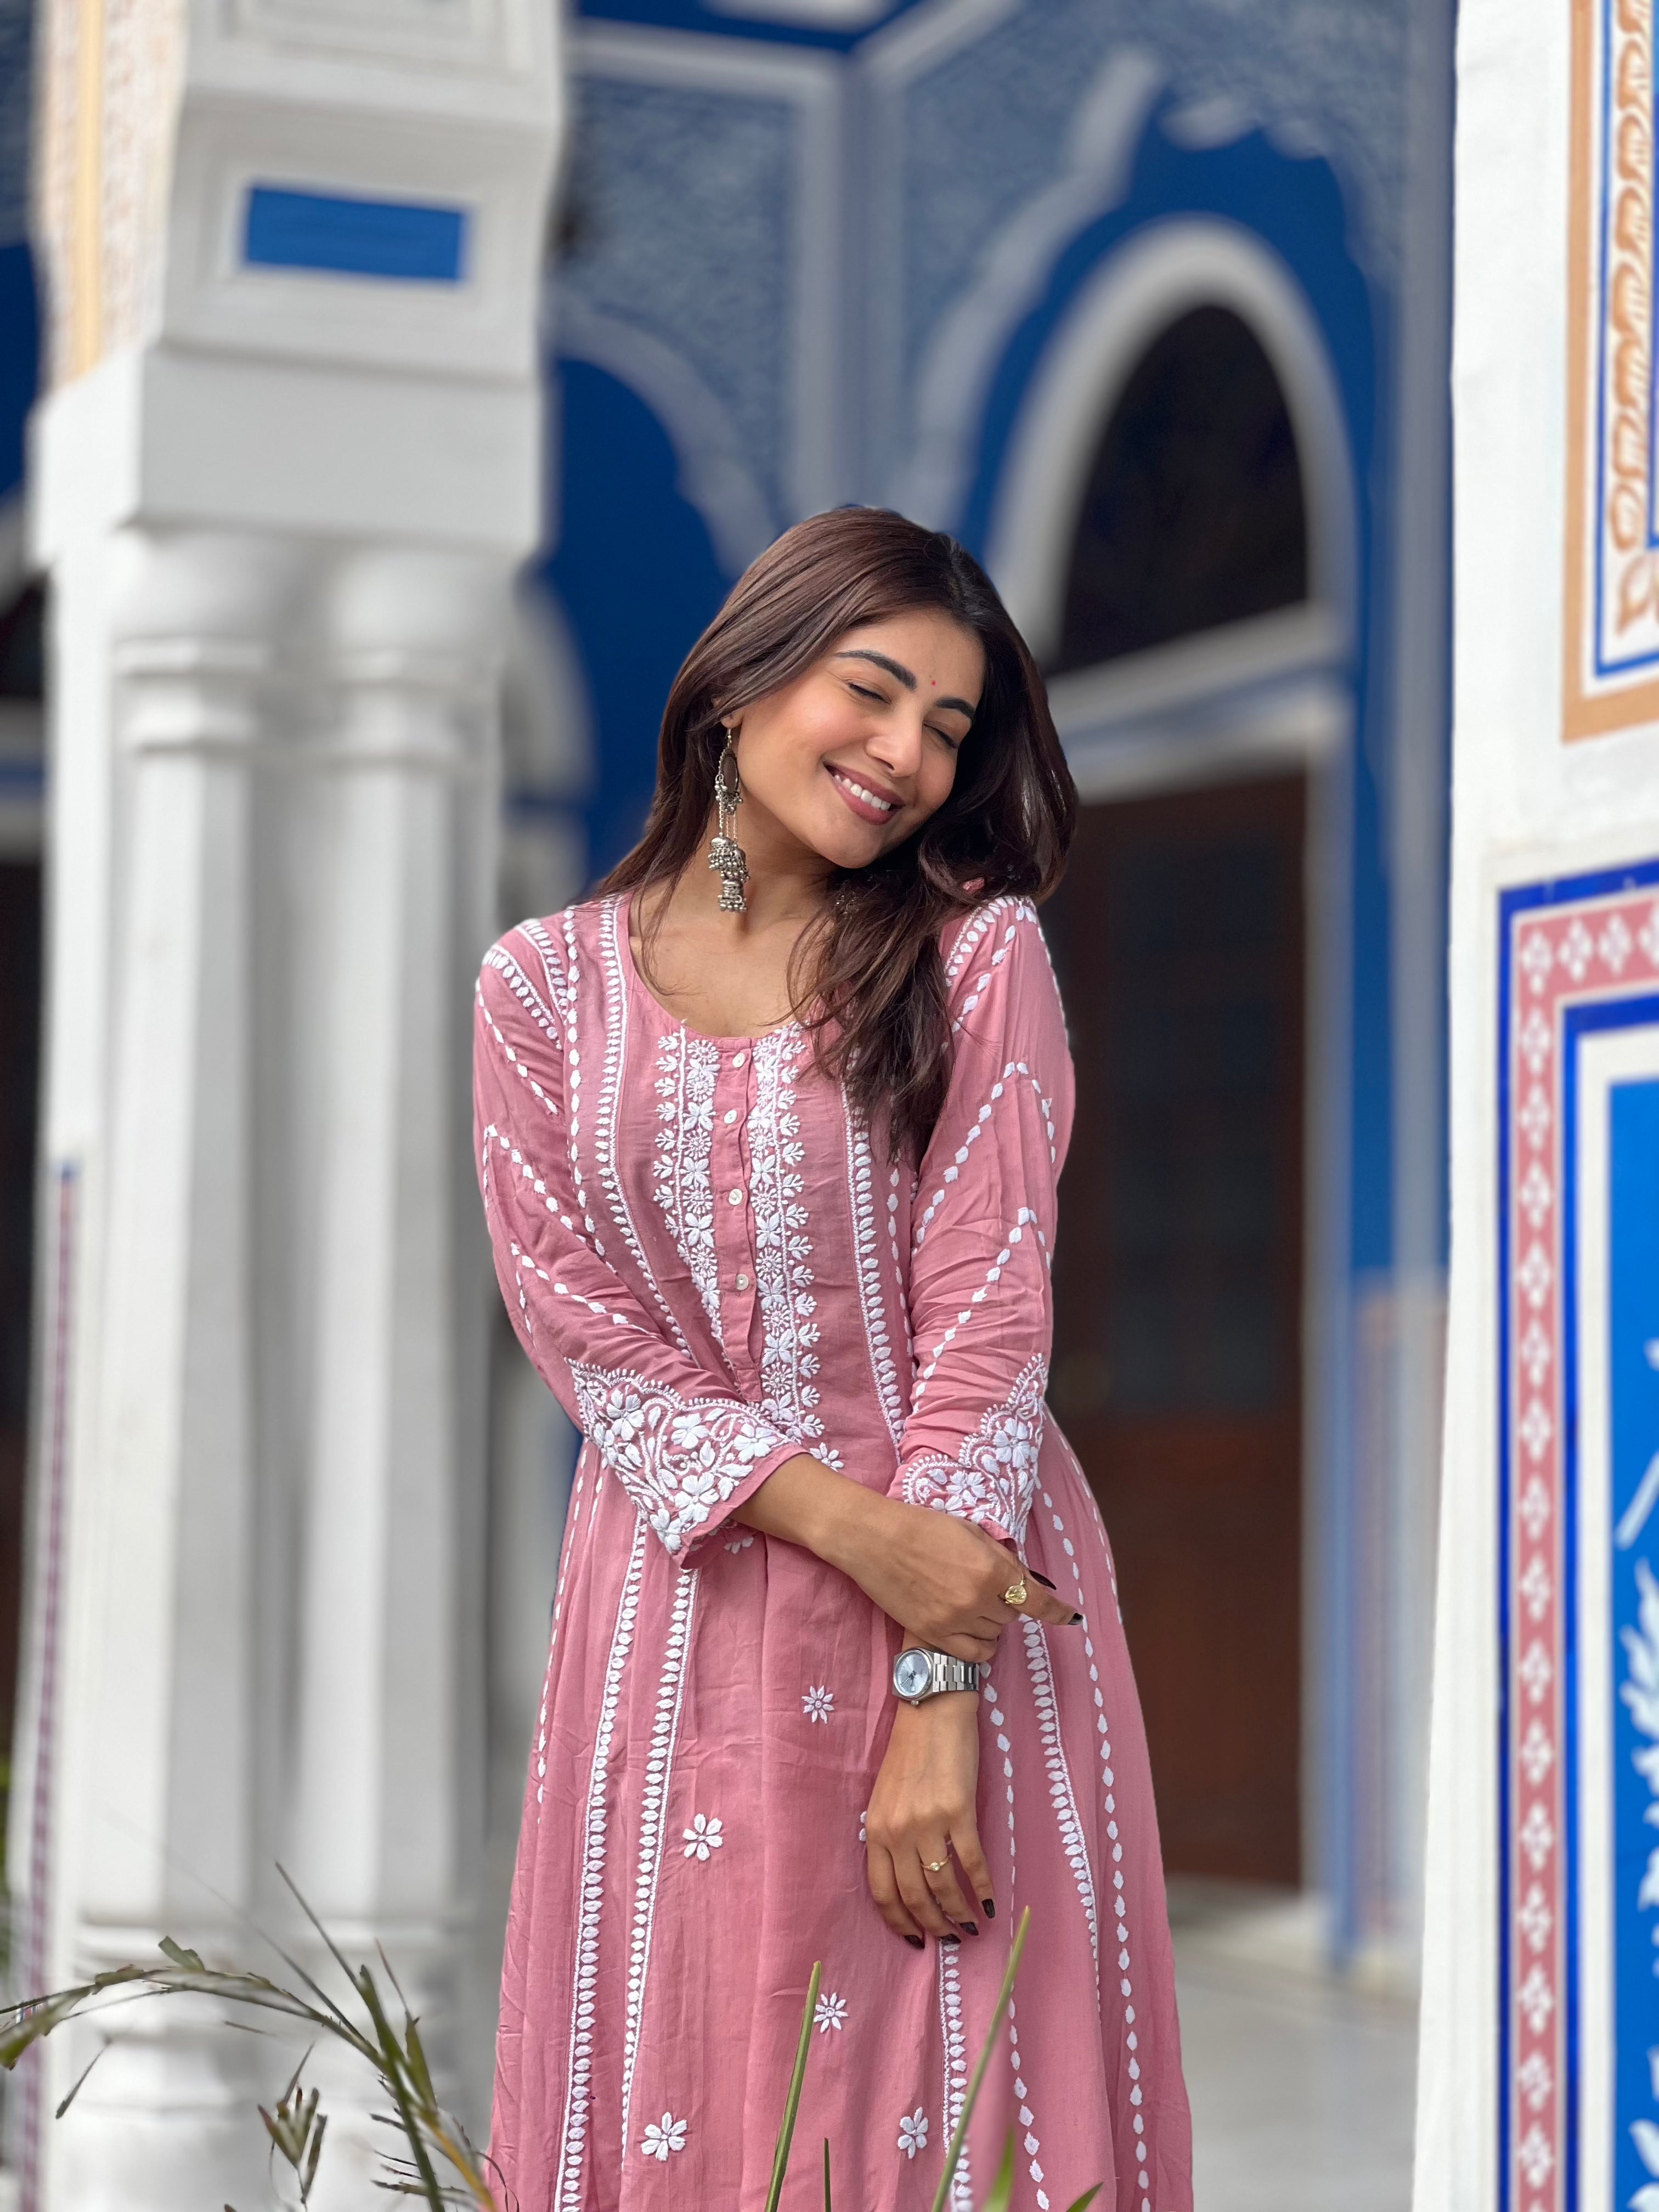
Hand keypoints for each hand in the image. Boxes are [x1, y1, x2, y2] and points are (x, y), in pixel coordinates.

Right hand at [736, 1456, 1080, 1662]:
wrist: (874, 1539)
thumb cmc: (922, 1526)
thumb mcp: (970, 1531)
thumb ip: (1000, 1557)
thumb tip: (1023, 1578)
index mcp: (991, 1569)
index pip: (1036, 1600)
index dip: (1057, 1611)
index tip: (1070, 1617)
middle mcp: (978, 1598)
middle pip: (1012, 1616)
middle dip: (1007, 1603)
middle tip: (988, 1587)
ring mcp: (956, 1620)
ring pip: (994, 1635)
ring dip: (991, 1622)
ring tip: (972, 1604)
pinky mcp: (934, 1635)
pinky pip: (974, 1655)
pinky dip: (980, 1645)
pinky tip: (972, 1630)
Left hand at [866, 1688, 991, 1941]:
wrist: (931, 1709)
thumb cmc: (910, 1751)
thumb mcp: (885, 1796)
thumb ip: (890, 1834)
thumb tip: (907, 1877)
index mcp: (875, 1828)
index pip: (881, 1892)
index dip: (899, 1923)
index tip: (915, 1939)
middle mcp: (897, 1831)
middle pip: (913, 1896)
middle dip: (934, 1925)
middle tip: (950, 1938)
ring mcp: (928, 1822)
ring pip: (943, 1886)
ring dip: (959, 1914)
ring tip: (971, 1927)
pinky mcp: (959, 1811)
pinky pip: (972, 1862)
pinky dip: (983, 1888)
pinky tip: (989, 1903)